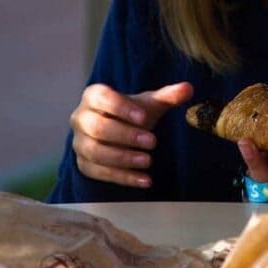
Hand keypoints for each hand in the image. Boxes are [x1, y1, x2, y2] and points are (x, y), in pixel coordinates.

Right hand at [70, 82, 192, 188]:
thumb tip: (188, 88)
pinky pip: (99, 173)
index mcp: (94, 96)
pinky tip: (144, 179)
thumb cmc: (132, 114)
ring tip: (148, 161)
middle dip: (125, 136)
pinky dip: (122, 177)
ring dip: (123, 158)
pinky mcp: (84, 164)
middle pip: (97, 127)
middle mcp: (81, 118)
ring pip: (95, 152)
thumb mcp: (150, 103)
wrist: (119, 132)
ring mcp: (79, 143)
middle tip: (152, 142)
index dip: (121, 107)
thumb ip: (168, 96)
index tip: (144, 117)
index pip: (101, 97)